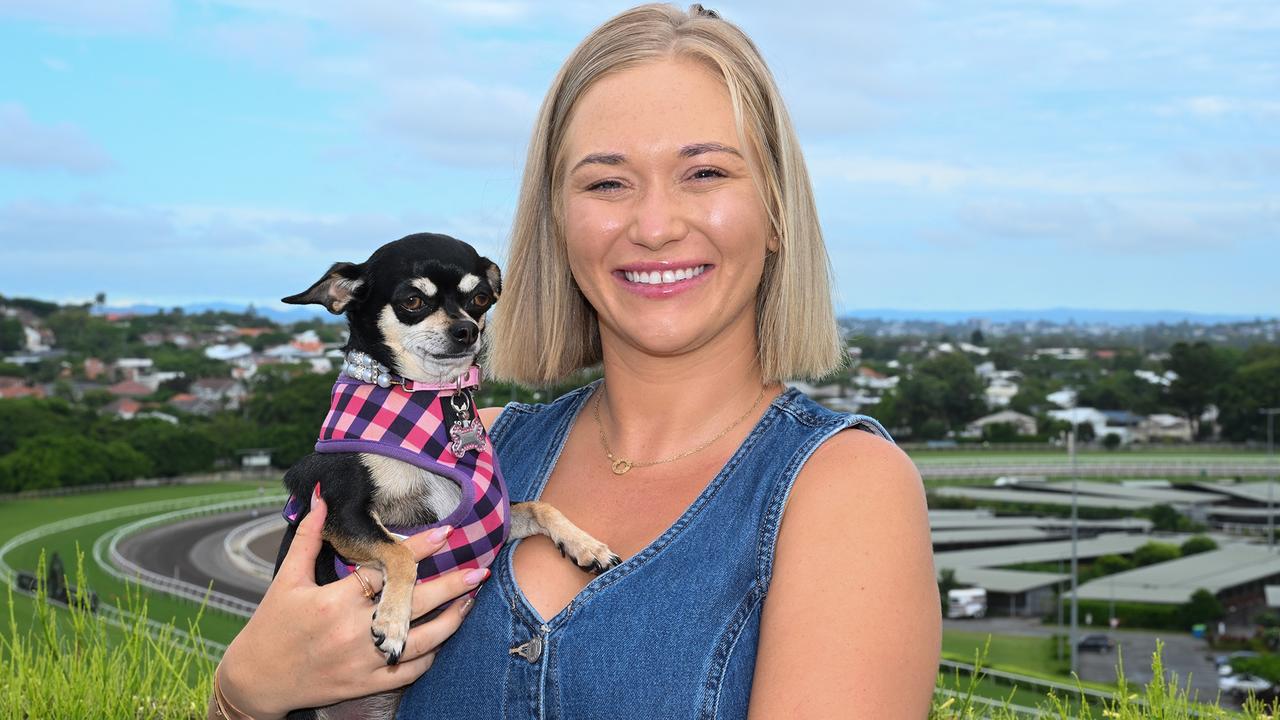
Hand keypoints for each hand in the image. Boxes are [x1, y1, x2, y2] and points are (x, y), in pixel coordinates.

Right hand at [217, 487, 485, 718]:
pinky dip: (431, 654)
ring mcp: (363, 661)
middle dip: (451, 586)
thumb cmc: (272, 626)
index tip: (447, 533)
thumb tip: (321, 497)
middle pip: (414, 604)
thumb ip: (309, 536)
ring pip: (422, 640)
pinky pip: (410, 671)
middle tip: (478, 570)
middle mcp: (353, 631)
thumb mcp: (287, 578)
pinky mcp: (367, 685)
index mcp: (334, 601)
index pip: (386, 570)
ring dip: (451, 619)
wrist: (257, 681)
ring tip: (469, 600)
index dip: (419, 550)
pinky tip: (443, 636)